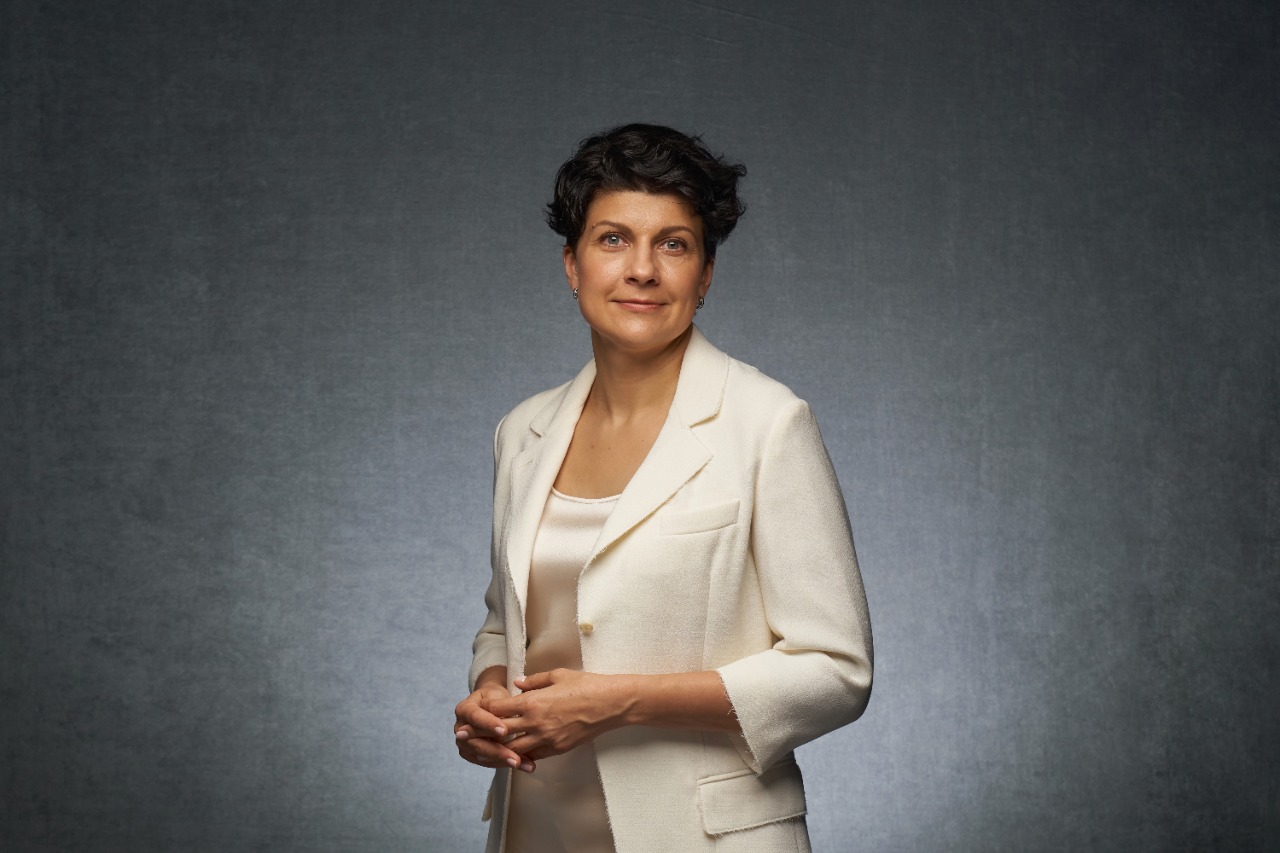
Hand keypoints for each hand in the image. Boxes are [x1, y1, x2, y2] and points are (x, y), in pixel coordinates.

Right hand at [454, 676, 535, 772]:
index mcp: (464, 709)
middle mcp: (460, 728)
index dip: (488, 724)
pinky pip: (487, 763)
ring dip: (503, 762)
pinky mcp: (472, 754)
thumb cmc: (496, 699)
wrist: (491, 703)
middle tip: (515, 759)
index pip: (475, 717)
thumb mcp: (499, 697)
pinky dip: (505, 764)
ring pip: (482, 757)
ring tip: (523, 765)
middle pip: (476, 743)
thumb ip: (501, 709)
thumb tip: (510, 723)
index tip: (504, 730)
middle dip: (497, 751)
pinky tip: (523, 766)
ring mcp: (464, 743)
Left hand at [487, 668, 628, 761]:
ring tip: (491, 746)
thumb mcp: (558, 675)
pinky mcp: (557, 749)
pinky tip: (517, 753)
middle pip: (500, 731)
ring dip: (502, 747)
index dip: (487, 709)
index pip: (498, 709)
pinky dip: (523, 755)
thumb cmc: (586, 685)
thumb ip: (533, 680)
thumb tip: (516, 683)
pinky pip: (533, 756)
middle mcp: (535, 723)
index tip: (481, 709)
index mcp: (533, 702)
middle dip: (485, 732)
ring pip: (514, 749)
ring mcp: (546, 738)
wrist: (610, 704)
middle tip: (472, 733)